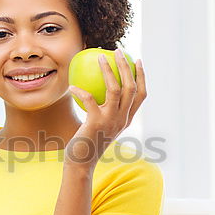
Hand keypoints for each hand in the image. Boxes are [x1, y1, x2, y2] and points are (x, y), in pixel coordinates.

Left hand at [67, 48, 145, 167]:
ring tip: (100, 57)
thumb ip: (104, 110)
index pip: (141, 95)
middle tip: (118, 51)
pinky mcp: (96, 123)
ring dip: (108, 71)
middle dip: (127, 66)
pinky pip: (89, 100)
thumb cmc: (88, 142)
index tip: (138, 60)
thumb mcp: (101, 125)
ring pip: (115, 90)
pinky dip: (80, 91)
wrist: (81, 163)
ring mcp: (111, 121)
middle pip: (131, 88)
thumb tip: (96, 88)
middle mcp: (123, 119)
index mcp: (127, 119)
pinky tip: (72, 86)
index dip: (142, 76)